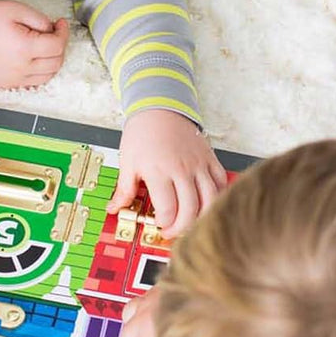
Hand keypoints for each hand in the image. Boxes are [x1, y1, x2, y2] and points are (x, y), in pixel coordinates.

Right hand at [0, 0, 68, 89]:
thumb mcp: (18, 10)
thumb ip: (41, 21)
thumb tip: (54, 30)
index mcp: (24, 48)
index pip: (57, 46)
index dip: (63, 33)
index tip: (60, 23)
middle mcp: (20, 68)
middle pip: (56, 63)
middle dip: (60, 46)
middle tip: (54, 33)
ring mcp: (13, 78)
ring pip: (47, 76)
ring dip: (52, 61)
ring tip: (44, 45)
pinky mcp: (6, 83)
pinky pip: (32, 82)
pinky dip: (39, 71)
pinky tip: (34, 57)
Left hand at [110, 109, 226, 238]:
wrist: (160, 106)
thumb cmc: (143, 132)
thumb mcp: (127, 161)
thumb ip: (123, 189)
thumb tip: (114, 208)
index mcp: (159, 171)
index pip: (168, 210)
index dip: (164, 224)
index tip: (159, 224)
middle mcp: (182, 169)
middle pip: (190, 210)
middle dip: (182, 228)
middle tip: (173, 230)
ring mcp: (198, 165)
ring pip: (210, 200)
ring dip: (202, 217)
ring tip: (191, 222)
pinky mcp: (210, 159)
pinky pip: (221, 183)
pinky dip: (218, 197)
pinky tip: (208, 204)